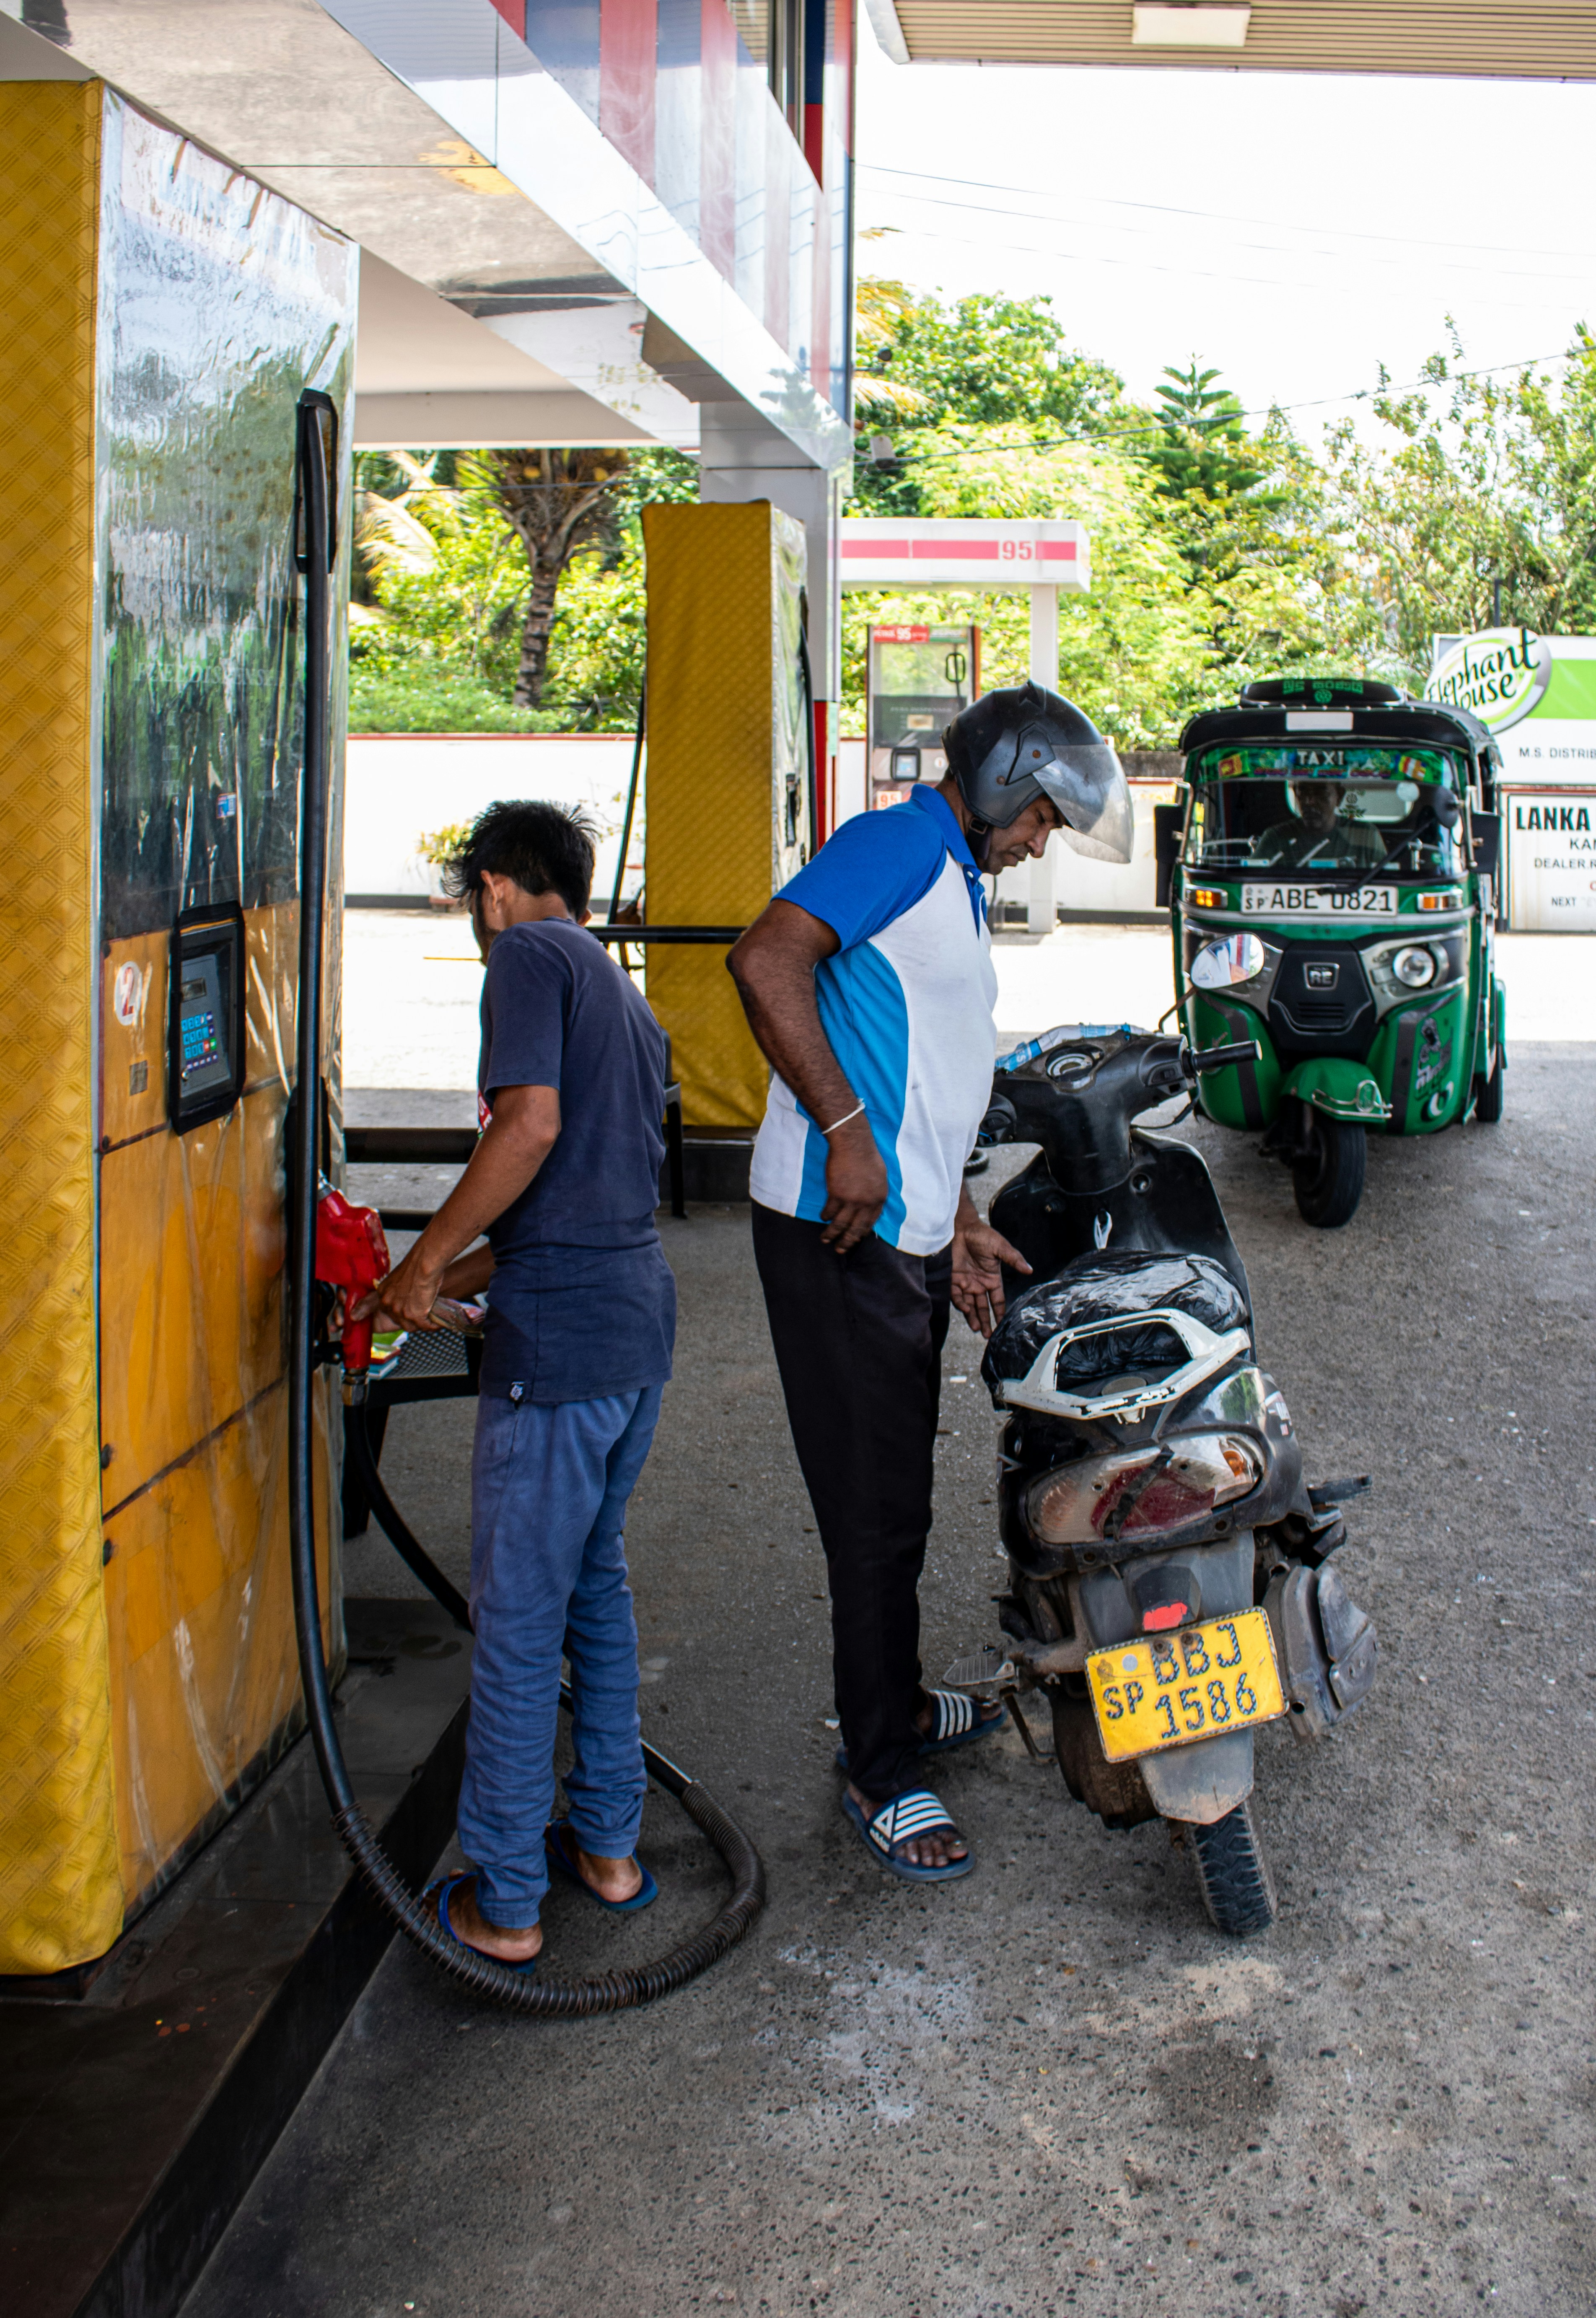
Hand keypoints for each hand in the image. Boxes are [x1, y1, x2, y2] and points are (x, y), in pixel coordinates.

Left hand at [350, 1239, 449, 1332]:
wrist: (424, 1262)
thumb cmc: (417, 1264)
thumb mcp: (400, 1277)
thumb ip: (400, 1289)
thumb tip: (410, 1296)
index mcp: (382, 1292)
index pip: (388, 1310)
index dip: (400, 1312)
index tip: (408, 1312)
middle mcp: (387, 1303)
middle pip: (398, 1320)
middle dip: (409, 1320)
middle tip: (421, 1317)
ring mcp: (399, 1311)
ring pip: (410, 1326)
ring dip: (421, 1325)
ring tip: (430, 1322)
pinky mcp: (413, 1315)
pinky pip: (424, 1326)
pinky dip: (432, 1326)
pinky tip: (438, 1324)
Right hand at [820, 1116, 888, 1252]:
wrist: (853, 1144)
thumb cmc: (867, 1155)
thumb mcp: (880, 1176)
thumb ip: (875, 1192)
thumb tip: (869, 1204)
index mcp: (879, 1199)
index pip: (870, 1223)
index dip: (861, 1233)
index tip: (855, 1239)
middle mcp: (867, 1203)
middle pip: (856, 1229)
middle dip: (847, 1241)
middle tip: (840, 1250)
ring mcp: (851, 1200)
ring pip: (840, 1224)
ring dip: (832, 1234)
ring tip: (825, 1240)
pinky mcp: (836, 1194)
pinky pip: (829, 1211)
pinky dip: (825, 1216)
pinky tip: (823, 1217)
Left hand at [951, 1219, 1030, 1336]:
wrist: (960, 1227)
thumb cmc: (982, 1235)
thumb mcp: (1000, 1247)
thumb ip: (1013, 1259)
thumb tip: (1030, 1270)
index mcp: (992, 1278)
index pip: (997, 1300)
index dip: (999, 1313)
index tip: (1002, 1325)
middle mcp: (979, 1284)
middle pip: (983, 1307)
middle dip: (985, 1321)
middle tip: (988, 1335)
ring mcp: (966, 1283)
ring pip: (970, 1305)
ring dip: (972, 1317)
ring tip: (976, 1329)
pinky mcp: (953, 1279)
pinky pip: (956, 1296)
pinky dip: (960, 1304)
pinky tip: (965, 1310)